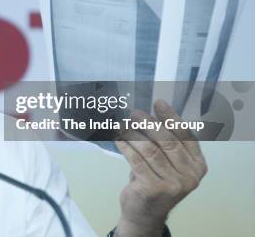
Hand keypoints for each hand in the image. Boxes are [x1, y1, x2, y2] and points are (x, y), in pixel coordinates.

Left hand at [113, 100, 207, 236]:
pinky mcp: (153, 188)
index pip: (186, 136)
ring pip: (150, 150)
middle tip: (135, 112)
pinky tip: (118, 138)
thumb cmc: (155, 181)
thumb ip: (165, 143)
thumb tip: (149, 113)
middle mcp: (190, 176)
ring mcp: (173, 184)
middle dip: (149, 124)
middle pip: (168, 141)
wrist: (145, 213)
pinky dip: (126, 146)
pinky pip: (137, 160)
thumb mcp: (167, 163)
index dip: (171, 117)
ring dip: (134, 134)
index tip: (158, 102)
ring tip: (123, 124)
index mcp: (198, 166)